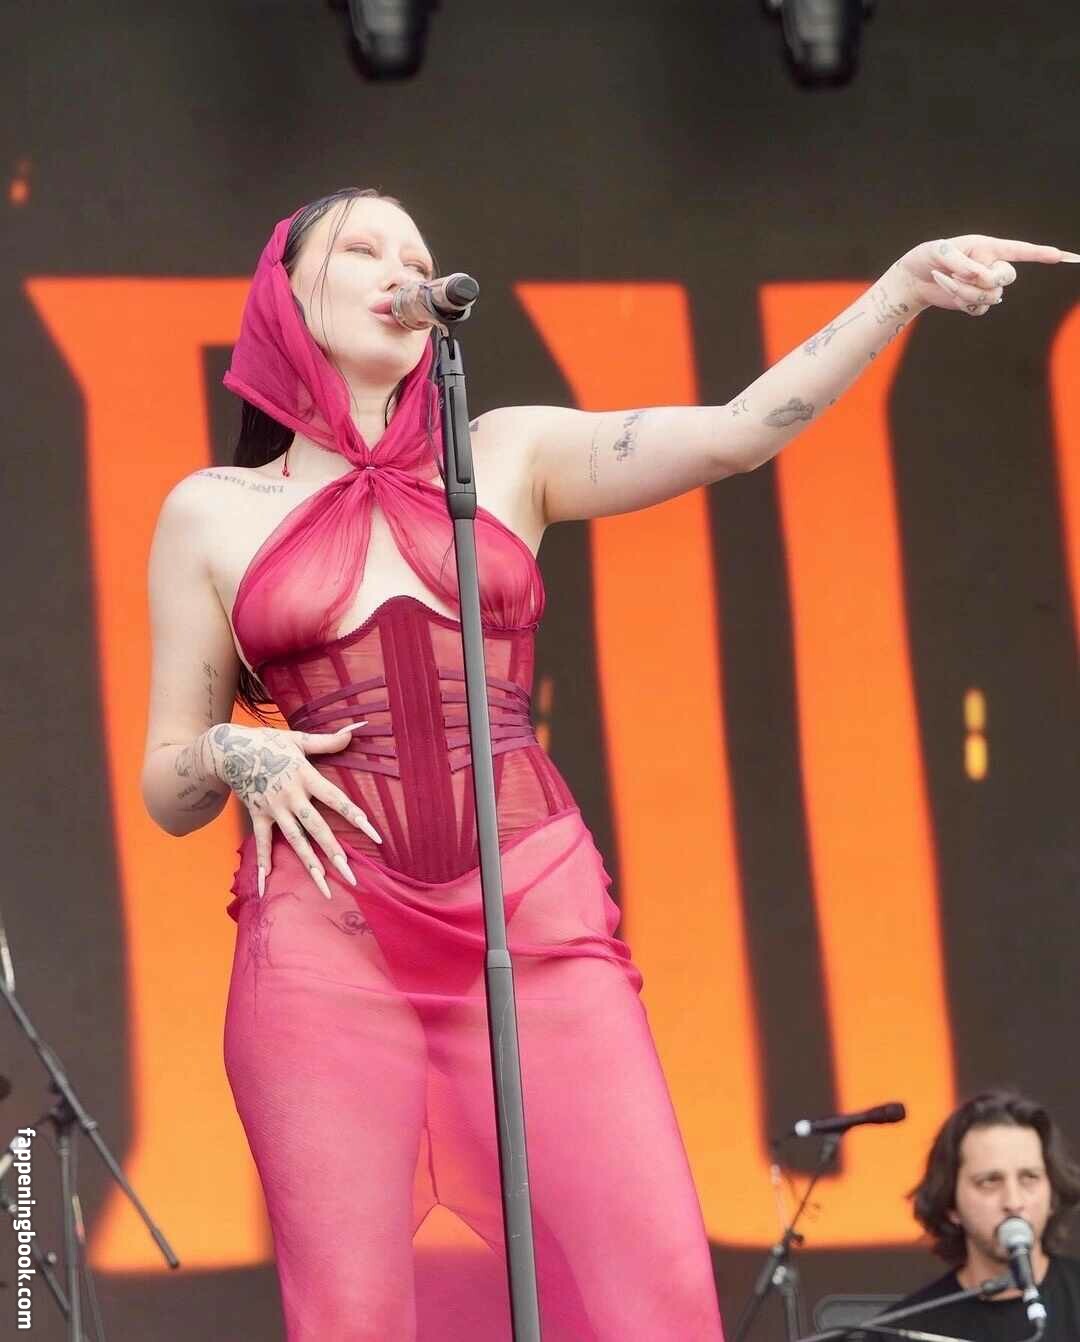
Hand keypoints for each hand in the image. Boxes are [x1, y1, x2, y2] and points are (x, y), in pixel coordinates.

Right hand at [206, 721, 381, 899]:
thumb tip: (355, 730)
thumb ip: (327, 741)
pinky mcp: (258, 816)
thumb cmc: (268, 742)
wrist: (228, 750)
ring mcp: (274, 809)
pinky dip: (262, 864)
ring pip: (295, 841)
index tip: (375, 836)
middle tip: (352, 876)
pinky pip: (262, 843)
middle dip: (334, 853)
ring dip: (309, 865)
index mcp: (305, 776)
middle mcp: (291, 797)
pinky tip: (265, 886)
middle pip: (317, 828)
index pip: (337, 799)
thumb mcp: (298, 739)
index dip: (355, 817)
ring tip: (324, 888)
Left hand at [895, 235, 1079, 316]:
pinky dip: (962, 301)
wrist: (914, 278)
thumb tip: (982, 276)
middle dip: (986, 278)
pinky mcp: (975, 302)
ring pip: (991, 295)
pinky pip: (980, 308)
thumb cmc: (927, 257)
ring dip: (965, 291)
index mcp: (988, 247)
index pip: (1019, 250)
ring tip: (947, 280)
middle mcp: (991, 266)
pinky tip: (950, 293)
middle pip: (1007, 277)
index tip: (1060, 255)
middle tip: (959, 272)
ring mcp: (985, 286)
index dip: (1040, 253)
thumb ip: (963, 262)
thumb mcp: (940, 252)